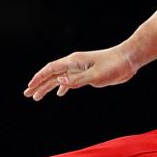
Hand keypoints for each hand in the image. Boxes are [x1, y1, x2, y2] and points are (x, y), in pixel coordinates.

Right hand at [23, 44, 140, 100]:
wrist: (128, 60)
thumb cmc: (114, 65)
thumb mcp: (96, 75)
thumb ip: (77, 80)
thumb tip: (60, 82)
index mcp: (74, 61)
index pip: (51, 69)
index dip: (39, 78)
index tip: (29, 87)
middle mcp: (74, 64)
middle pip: (52, 74)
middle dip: (39, 84)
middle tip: (28, 94)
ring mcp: (80, 69)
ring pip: (59, 78)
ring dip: (48, 87)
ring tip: (37, 96)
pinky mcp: (87, 74)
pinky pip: (70, 81)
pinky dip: (62, 87)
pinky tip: (59, 94)